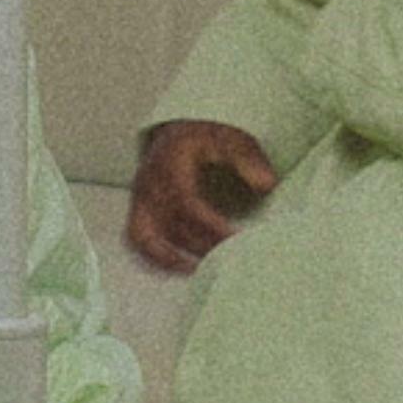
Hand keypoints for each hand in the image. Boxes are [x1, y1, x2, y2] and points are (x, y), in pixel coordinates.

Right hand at [126, 120, 277, 271]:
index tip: (235, 238)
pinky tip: (183, 268)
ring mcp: (139, 196)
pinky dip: (155, 257)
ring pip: (143, 234)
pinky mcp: (137, 209)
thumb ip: (249, 159)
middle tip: (230, 258)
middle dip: (199, 245)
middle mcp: (148, 180)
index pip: (186, 201)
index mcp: (170, 160)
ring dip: (171, 257)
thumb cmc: (209, 138)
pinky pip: (136, 239)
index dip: (209, 224)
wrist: (180, 131)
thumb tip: (267, 184)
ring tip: (203, 271)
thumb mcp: (232, 139)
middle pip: (167, 223)